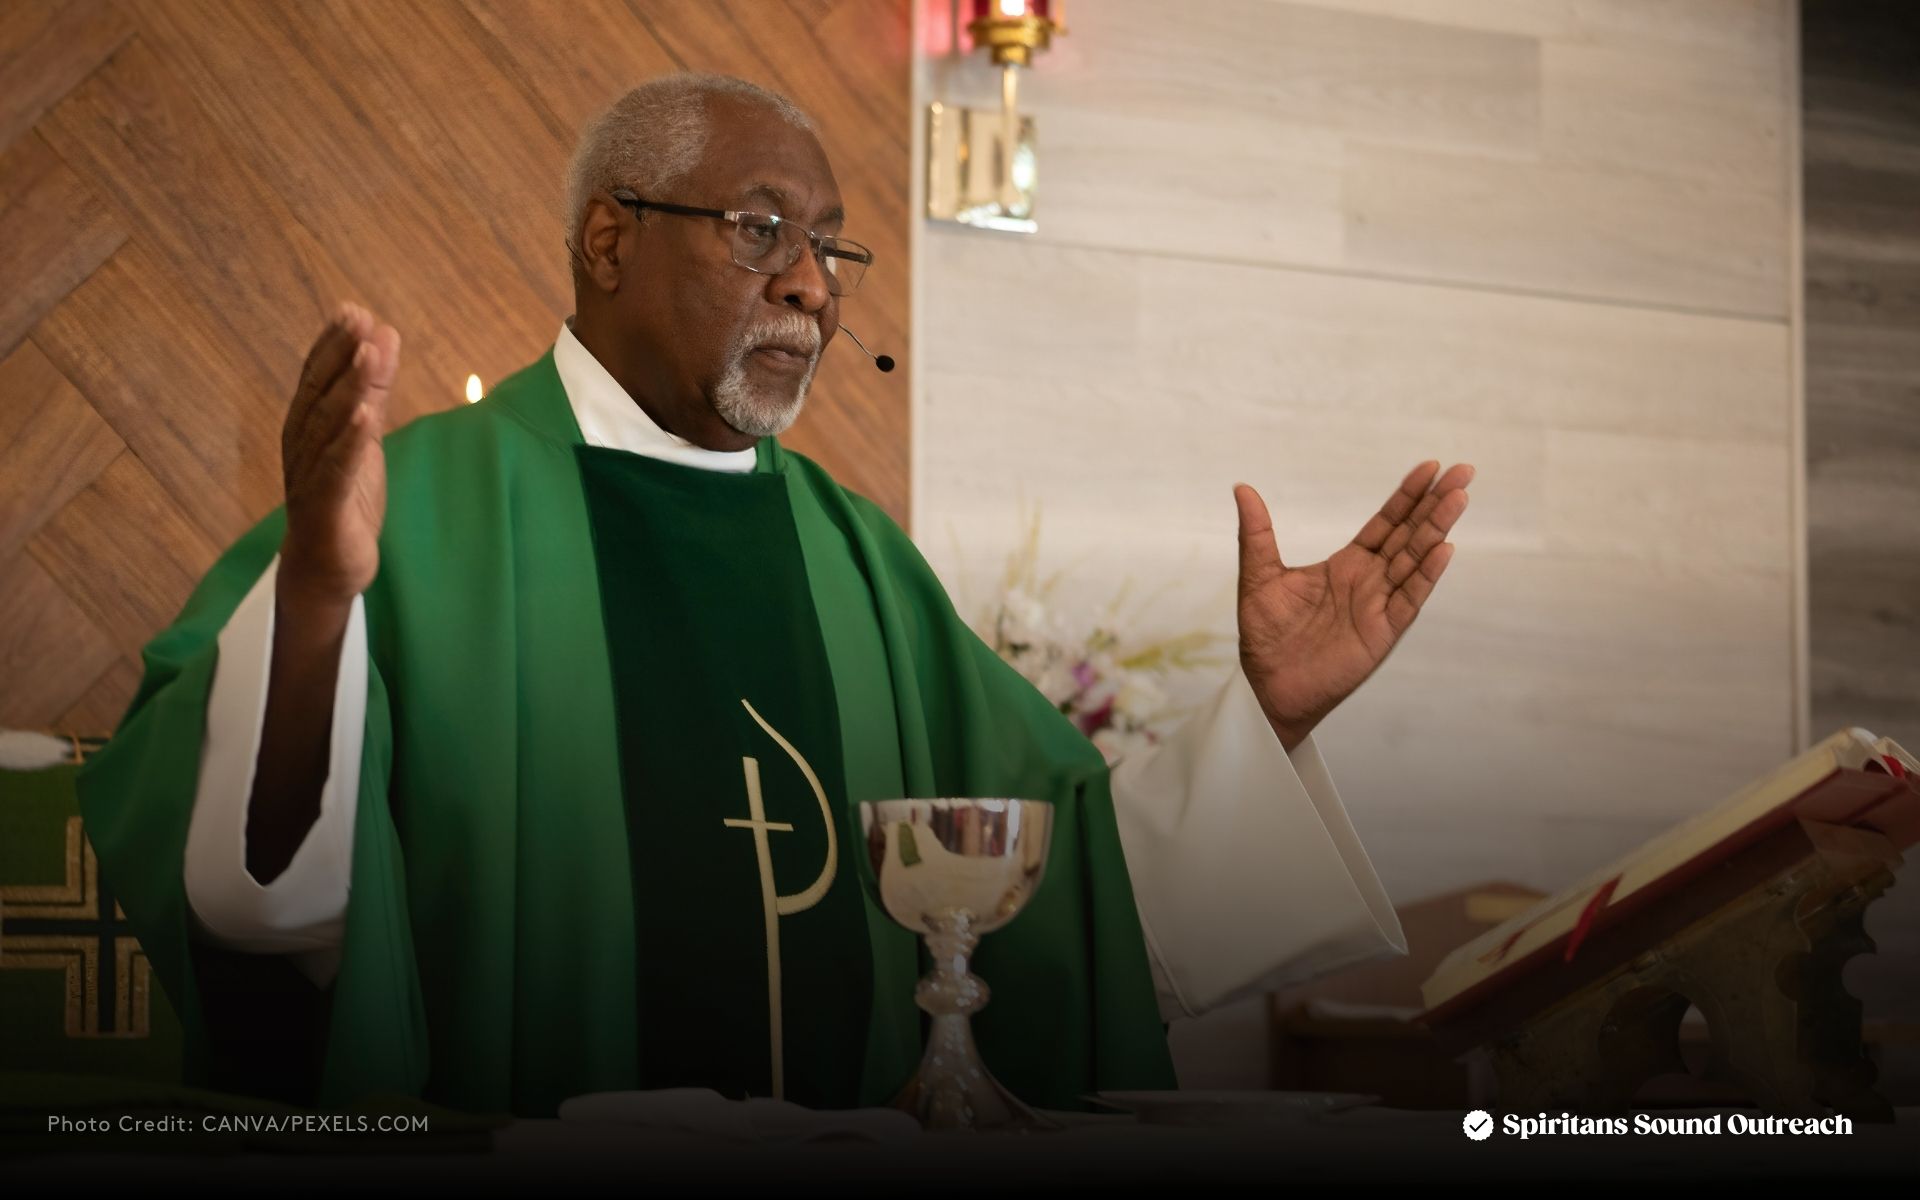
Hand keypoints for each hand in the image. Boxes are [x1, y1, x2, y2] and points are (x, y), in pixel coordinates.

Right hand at [279, 303, 399, 607]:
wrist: (325, 568)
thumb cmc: (344, 498)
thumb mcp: (364, 439)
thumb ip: (373, 391)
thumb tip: (384, 335)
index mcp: (308, 427)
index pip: (317, 377)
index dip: (332, 343)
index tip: (353, 310)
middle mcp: (302, 446)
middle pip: (320, 393)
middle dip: (339, 354)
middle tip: (358, 317)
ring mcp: (310, 475)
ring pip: (328, 425)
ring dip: (348, 387)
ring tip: (366, 353)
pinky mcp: (325, 506)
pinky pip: (336, 469)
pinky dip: (349, 441)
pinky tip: (363, 415)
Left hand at [1234, 461, 1472, 750]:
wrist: (1268, 685)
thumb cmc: (1266, 636)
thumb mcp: (1259, 576)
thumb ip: (1257, 533)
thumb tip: (1242, 488)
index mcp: (1346, 565)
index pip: (1385, 523)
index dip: (1407, 496)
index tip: (1430, 467)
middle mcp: (1369, 581)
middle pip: (1409, 534)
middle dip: (1434, 503)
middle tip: (1463, 471)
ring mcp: (1379, 605)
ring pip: (1415, 560)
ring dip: (1437, 530)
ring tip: (1458, 498)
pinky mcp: (1381, 632)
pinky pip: (1408, 600)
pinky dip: (1426, 575)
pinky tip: (1443, 549)